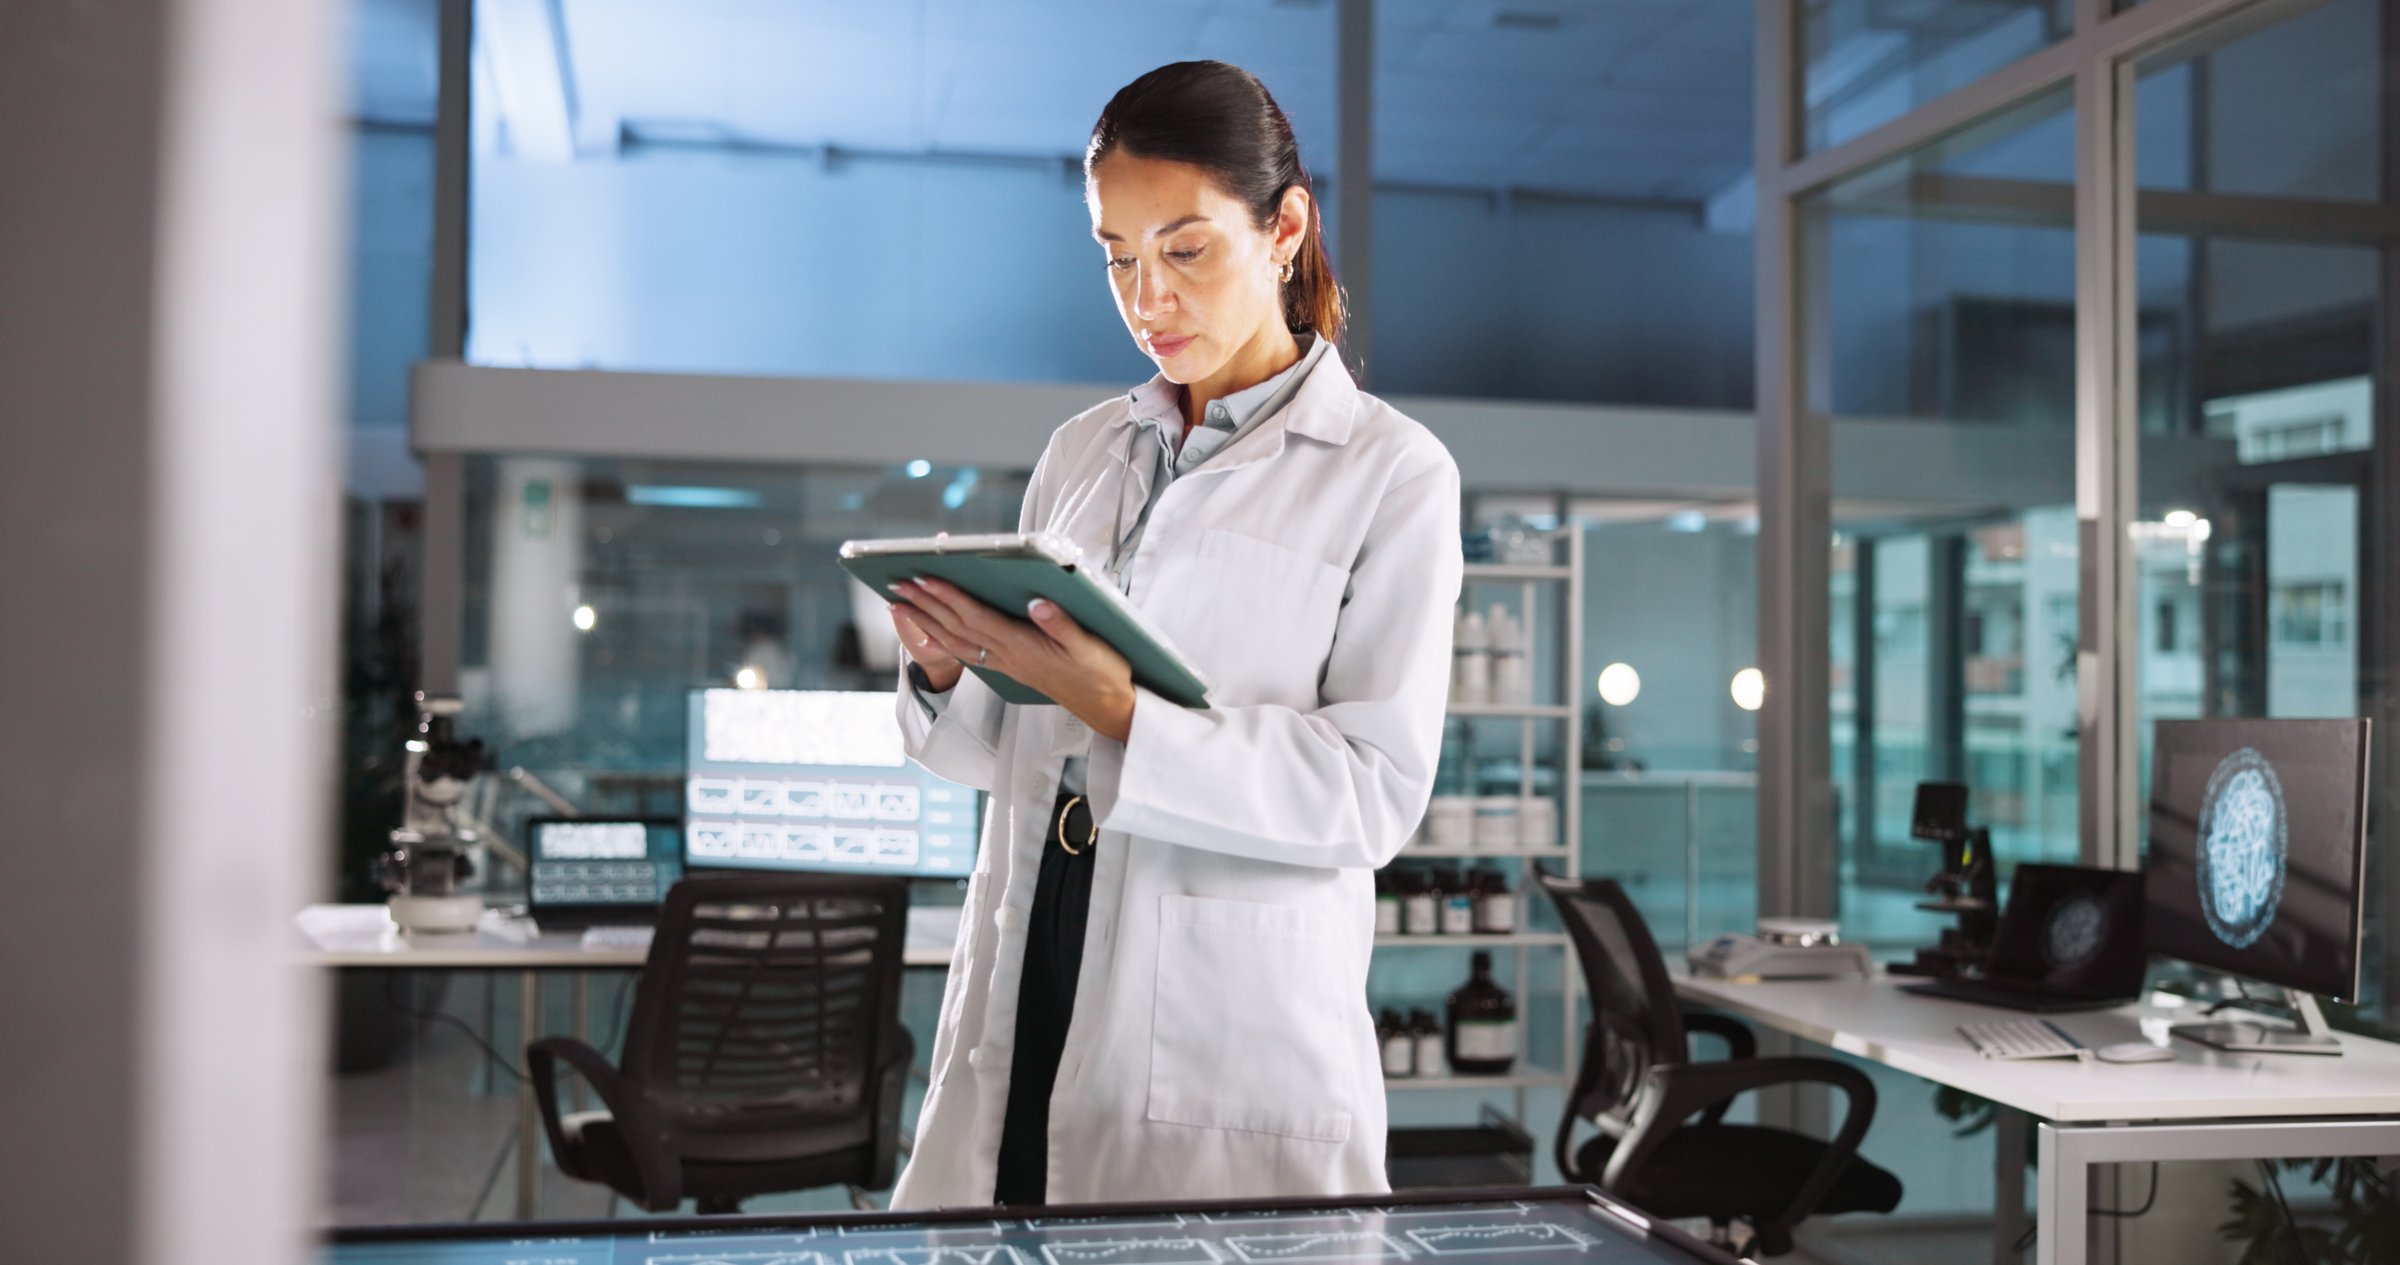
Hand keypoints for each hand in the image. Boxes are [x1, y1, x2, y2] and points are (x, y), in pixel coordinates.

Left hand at [889, 577, 1136, 741]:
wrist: (1108, 708)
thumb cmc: (1102, 674)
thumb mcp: (1090, 646)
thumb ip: (1062, 624)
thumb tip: (1037, 601)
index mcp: (1024, 646)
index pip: (977, 617)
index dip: (949, 596)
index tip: (925, 577)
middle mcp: (1008, 657)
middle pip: (957, 627)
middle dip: (926, 604)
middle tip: (898, 583)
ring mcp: (1006, 665)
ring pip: (956, 641)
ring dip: (926, 621)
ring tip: (901, 603)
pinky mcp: (1010, 669)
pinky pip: (967, 652)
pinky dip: (944, 638)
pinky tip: (932, 629)